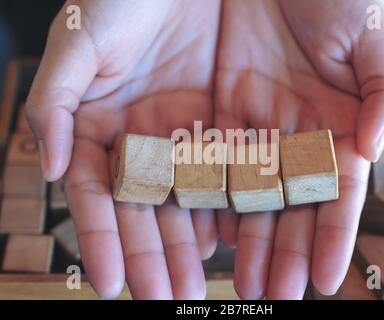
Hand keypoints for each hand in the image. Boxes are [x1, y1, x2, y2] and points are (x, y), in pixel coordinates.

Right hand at [26, 0, 220, 298]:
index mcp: (101, 130)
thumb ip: (54, 104)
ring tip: (202, 285)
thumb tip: (53, 170)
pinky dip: (227, 204)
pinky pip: (226, 170)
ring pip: (188, 199)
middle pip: (146, 209)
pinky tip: (232, 238)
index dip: (102, 240)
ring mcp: (183, 136)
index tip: (111, 286)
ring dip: (193, 244)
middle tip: (167, 298)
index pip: (99, 197)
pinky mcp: (222, 122)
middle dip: (155, 256)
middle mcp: (142, 142)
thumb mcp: (77, 43)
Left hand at [215, 0, 383, 298]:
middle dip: (284, 251)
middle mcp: (298, 137)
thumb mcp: (371, 37)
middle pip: (291, 206)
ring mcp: (258, 128)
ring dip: (248, 238)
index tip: (326, 281)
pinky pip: (216, 162)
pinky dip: (214, 198)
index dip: (333, 237)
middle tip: (274, 295)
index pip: (337, 194)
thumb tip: (375, 148)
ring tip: (242, 282)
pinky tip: (210, 233)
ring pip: (251, 194)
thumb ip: (383, 92)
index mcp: (339, 126)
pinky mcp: (222, 112)